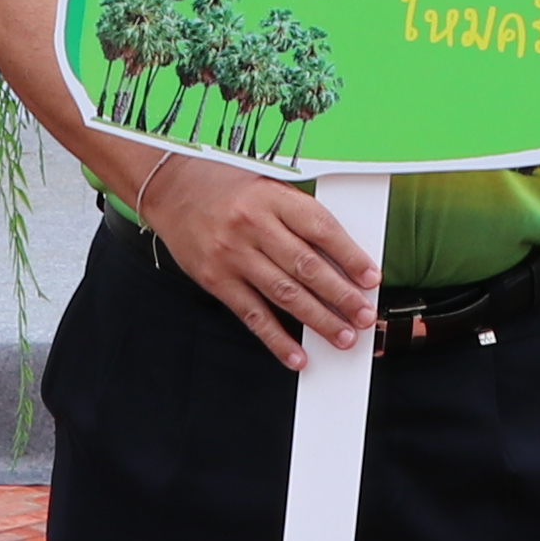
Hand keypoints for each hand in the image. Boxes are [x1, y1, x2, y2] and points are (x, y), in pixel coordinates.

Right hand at [135, 151, 377, 369]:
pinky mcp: (215, 279)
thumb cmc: (225, 185)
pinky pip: (252, 314)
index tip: (371, 278)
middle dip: (341, 295)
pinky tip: (296, 355)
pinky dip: (276, 338)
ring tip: (343, 337)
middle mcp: (252, 225)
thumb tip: (340, 258)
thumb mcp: (267, 186)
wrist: (168, 187)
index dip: (350, 256)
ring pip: (284, 294)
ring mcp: (232, 255)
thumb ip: (298, 216)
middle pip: (306, 266)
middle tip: (364, 315)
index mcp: (272, 197)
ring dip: (318, 320)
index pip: (321, 228)